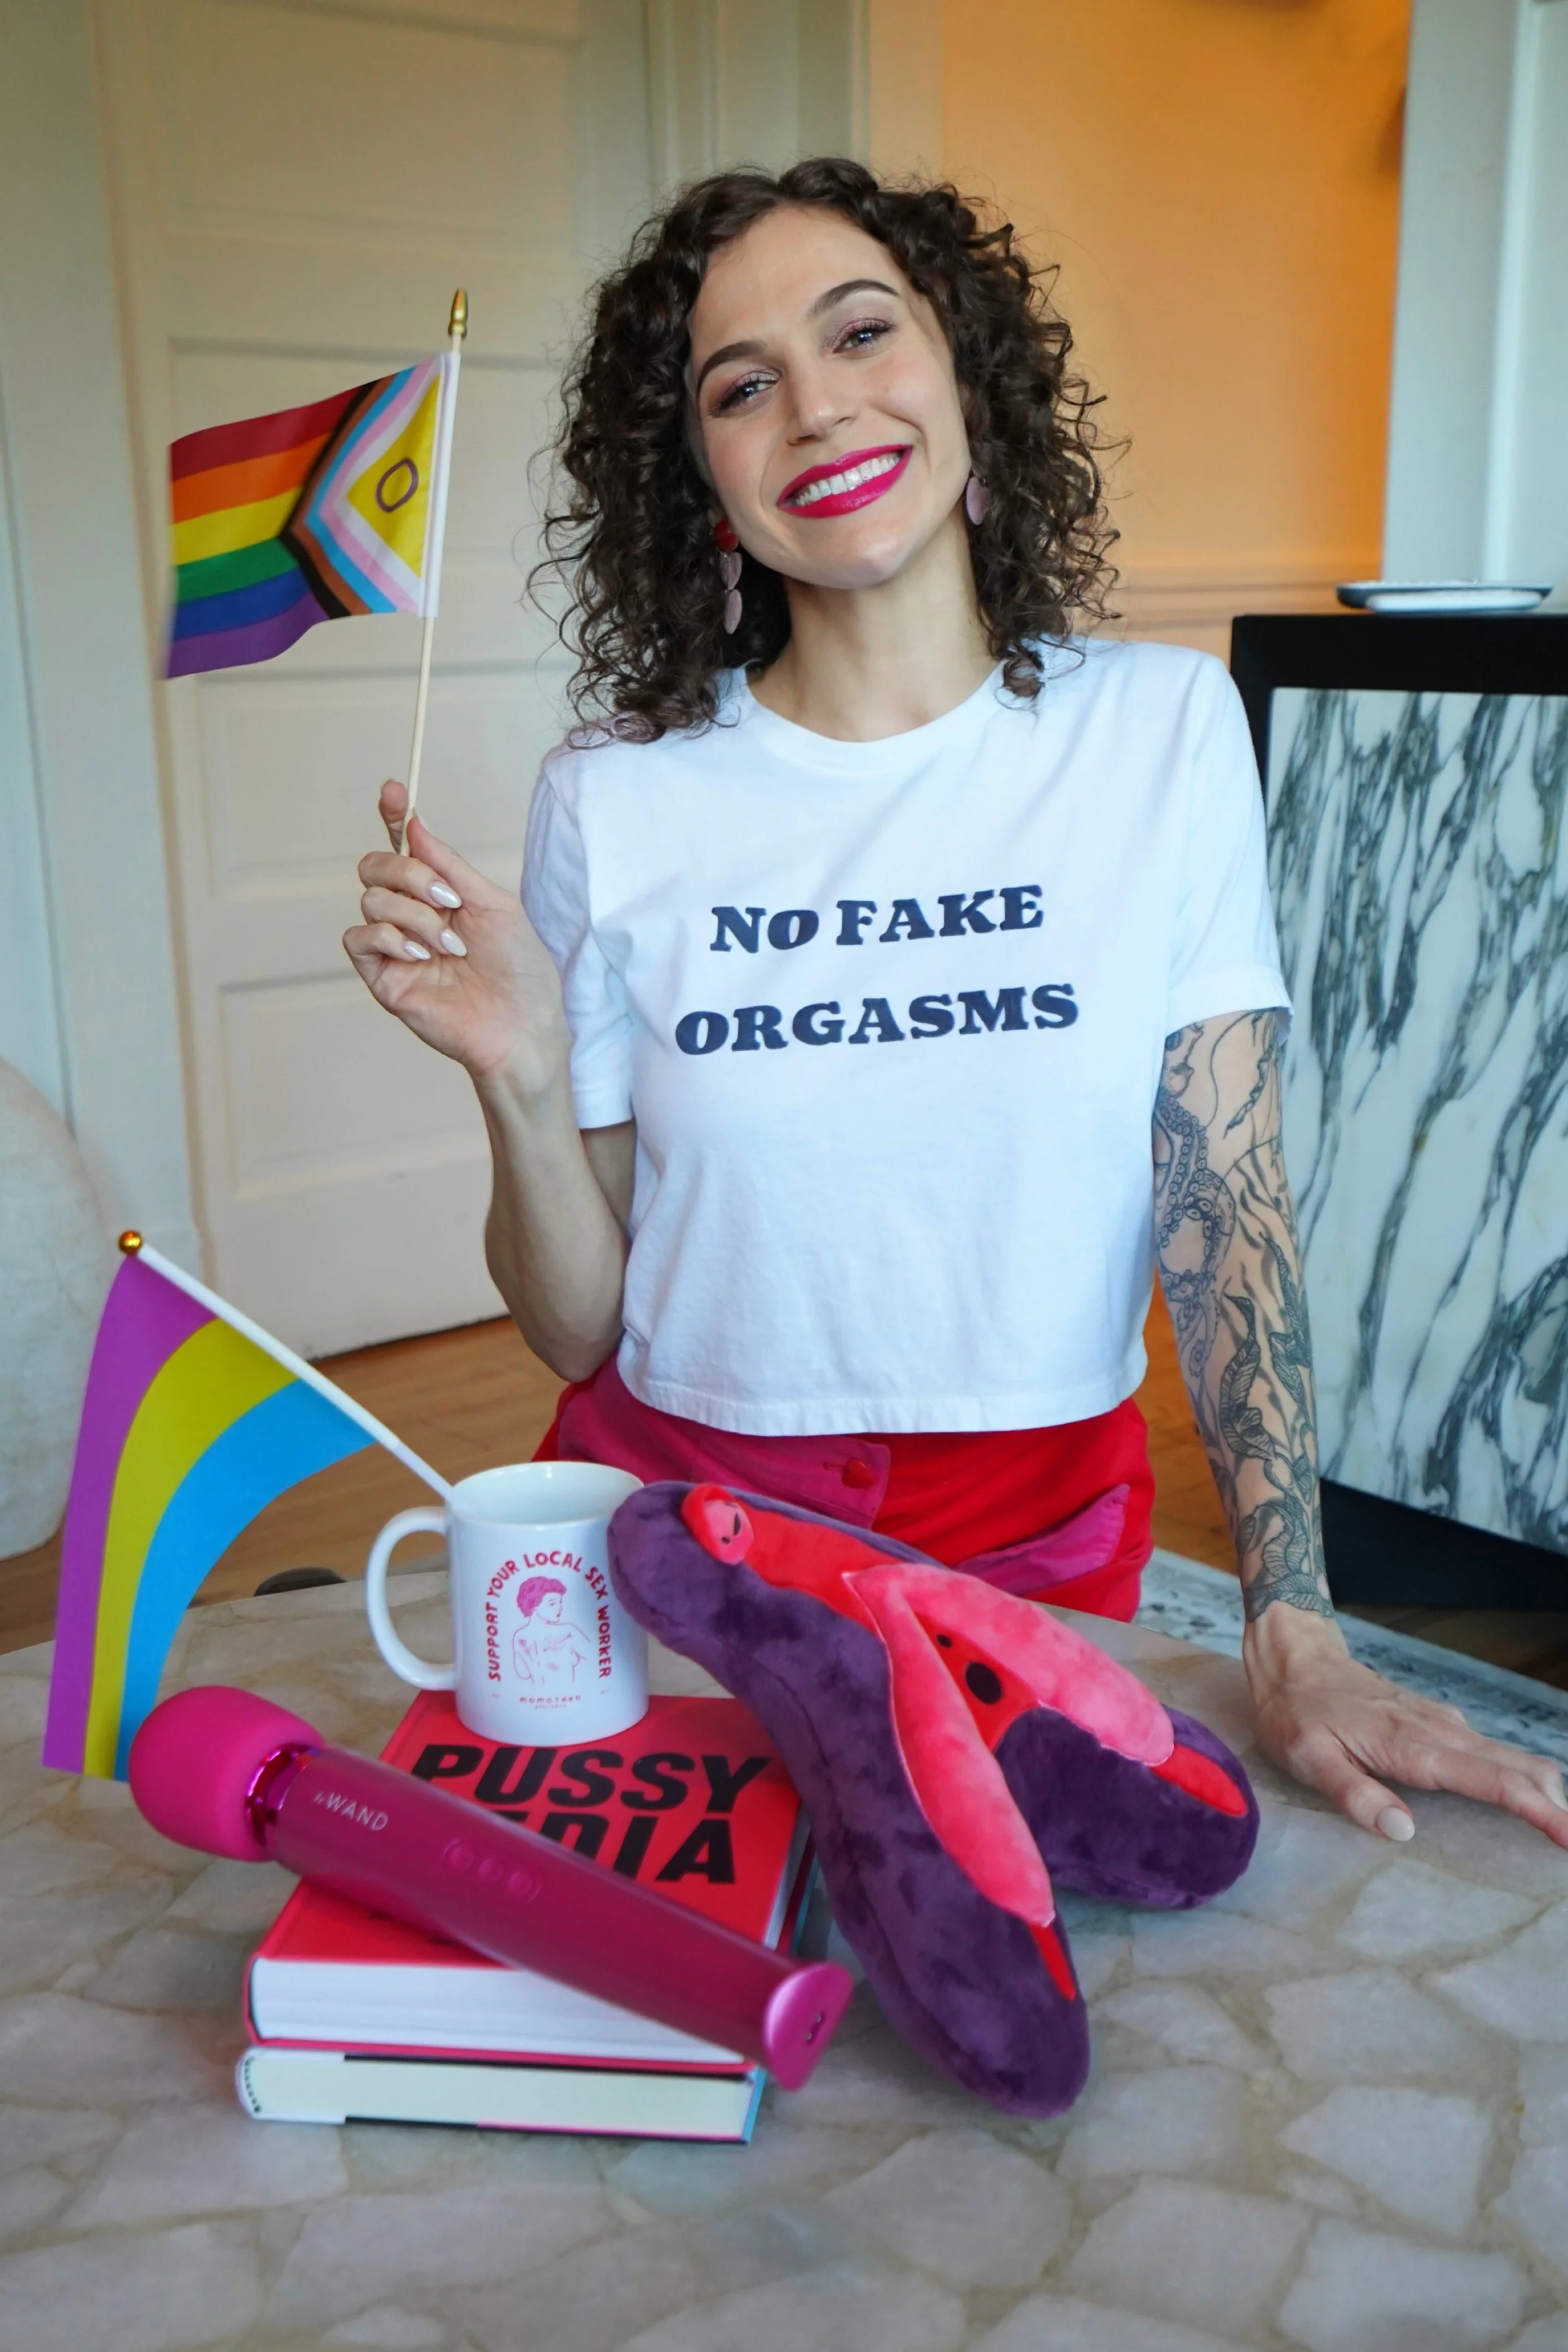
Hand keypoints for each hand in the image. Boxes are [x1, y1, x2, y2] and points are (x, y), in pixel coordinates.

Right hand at [343, 779, 569, 1086]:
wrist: (522, 1024)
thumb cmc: (519, 969)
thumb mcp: (492, 902)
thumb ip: (449, 865)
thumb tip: (416, 825)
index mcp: (440, 895)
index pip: (404, 848)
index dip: (393, 816)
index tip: (394, 790)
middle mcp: (412, 916)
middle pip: (375, 866)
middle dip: (408, 873)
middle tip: (448, 901)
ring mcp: (394, 946)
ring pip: (370, 898)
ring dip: (415, 915)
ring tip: (450, 947)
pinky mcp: (382, 977)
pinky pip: (357, 936)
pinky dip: (388, 935)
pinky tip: (419, 954)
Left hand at [1245, 1604, 1567, 1846]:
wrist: (1295, 1660)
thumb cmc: (1296, 1713)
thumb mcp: (1308, 1758)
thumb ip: (1354, 1794)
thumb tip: (1403, 1832)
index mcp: (1413, 1746)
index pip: (1494, 1781)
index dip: (1539, 1811)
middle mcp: (1440, 1731)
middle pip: (1521, 1768)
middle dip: (1557, 1806)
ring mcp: (1443, 1724)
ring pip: (1512, 1759)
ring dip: (1544, 1795)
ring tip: (1560, 1834)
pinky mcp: (1439, 1724)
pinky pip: (1492, 1754)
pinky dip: (1519, 1780)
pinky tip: (1524, 1805)